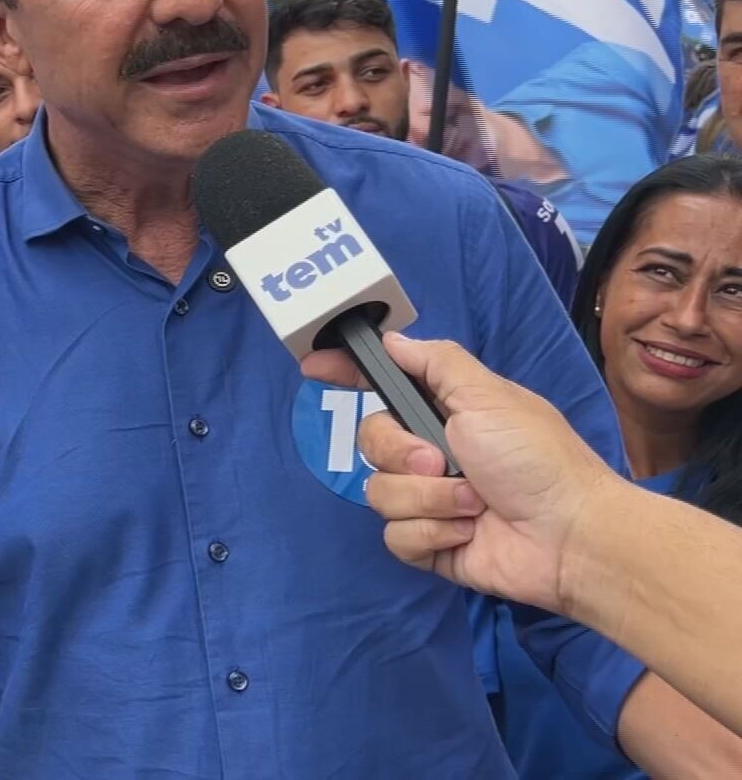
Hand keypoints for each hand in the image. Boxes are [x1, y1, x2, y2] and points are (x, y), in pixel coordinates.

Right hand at [301, 333, 618, 611]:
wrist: (570, 535)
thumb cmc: (537, 458)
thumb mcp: (490, 395)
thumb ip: (437, 363)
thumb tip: (393, 339)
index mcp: (445, 413)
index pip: (383, 387)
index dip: (347, 374)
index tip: (314, 366)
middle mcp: (432, 454)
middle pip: (371, 442)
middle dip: (403, 453)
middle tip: (444, 461)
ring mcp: (429, 501)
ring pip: (380, 492)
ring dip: (429, 498)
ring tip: (474, 505)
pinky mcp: (430, 544)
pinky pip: (396, 536)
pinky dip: (432, 532)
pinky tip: (467, 533)